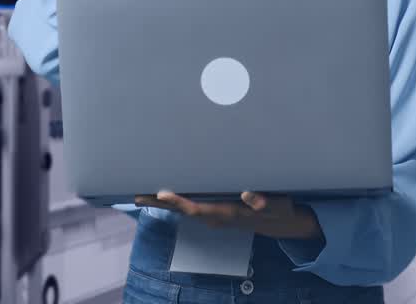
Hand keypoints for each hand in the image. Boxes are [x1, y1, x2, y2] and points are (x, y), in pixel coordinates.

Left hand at [134, 190, 321, 239]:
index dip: (179, 202)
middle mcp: (217, 216)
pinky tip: (161, 195)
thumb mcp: (278, 205)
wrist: (279, 222)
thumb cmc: (278, 209)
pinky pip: (190, 206)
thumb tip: (249, 196)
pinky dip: (174, 201)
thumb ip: (264, 201)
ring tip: (139, 193)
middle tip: (136, 194)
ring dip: (162, 203)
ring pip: (184, 209)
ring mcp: (214, 215)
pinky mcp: (214, 211)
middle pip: (183, 211)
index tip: (162, 194)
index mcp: (228, 213)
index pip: (198, 209)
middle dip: (160, 203)